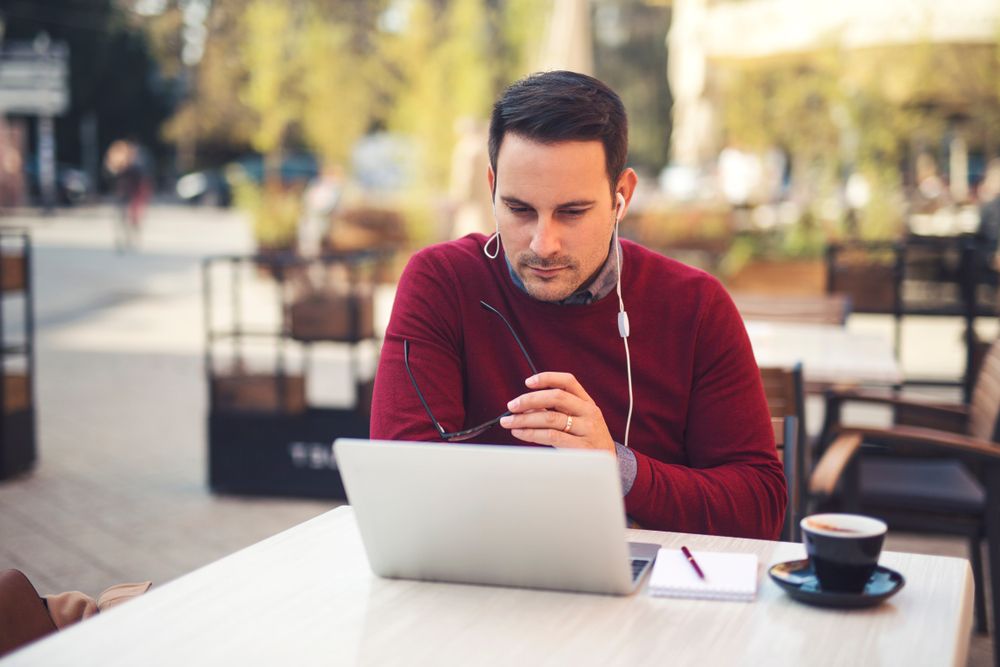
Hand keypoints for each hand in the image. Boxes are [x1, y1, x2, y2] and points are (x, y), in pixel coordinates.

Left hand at [499, 372, 615, 453]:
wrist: (608, 463)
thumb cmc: (587, 439)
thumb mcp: (579, 420)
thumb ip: (558, 410)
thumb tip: (526, 407)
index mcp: (587, 402)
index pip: (568, 381)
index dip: (547, 378)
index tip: (528, 382)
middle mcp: (589, 412)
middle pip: (556, 397)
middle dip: (530, 400)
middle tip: (512, 406)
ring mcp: (586, 429)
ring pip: (550, 418)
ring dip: (525, 419)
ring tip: (509, 422)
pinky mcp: (580, 447)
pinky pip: (551, 436)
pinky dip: (531, 434)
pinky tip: (520, 433)